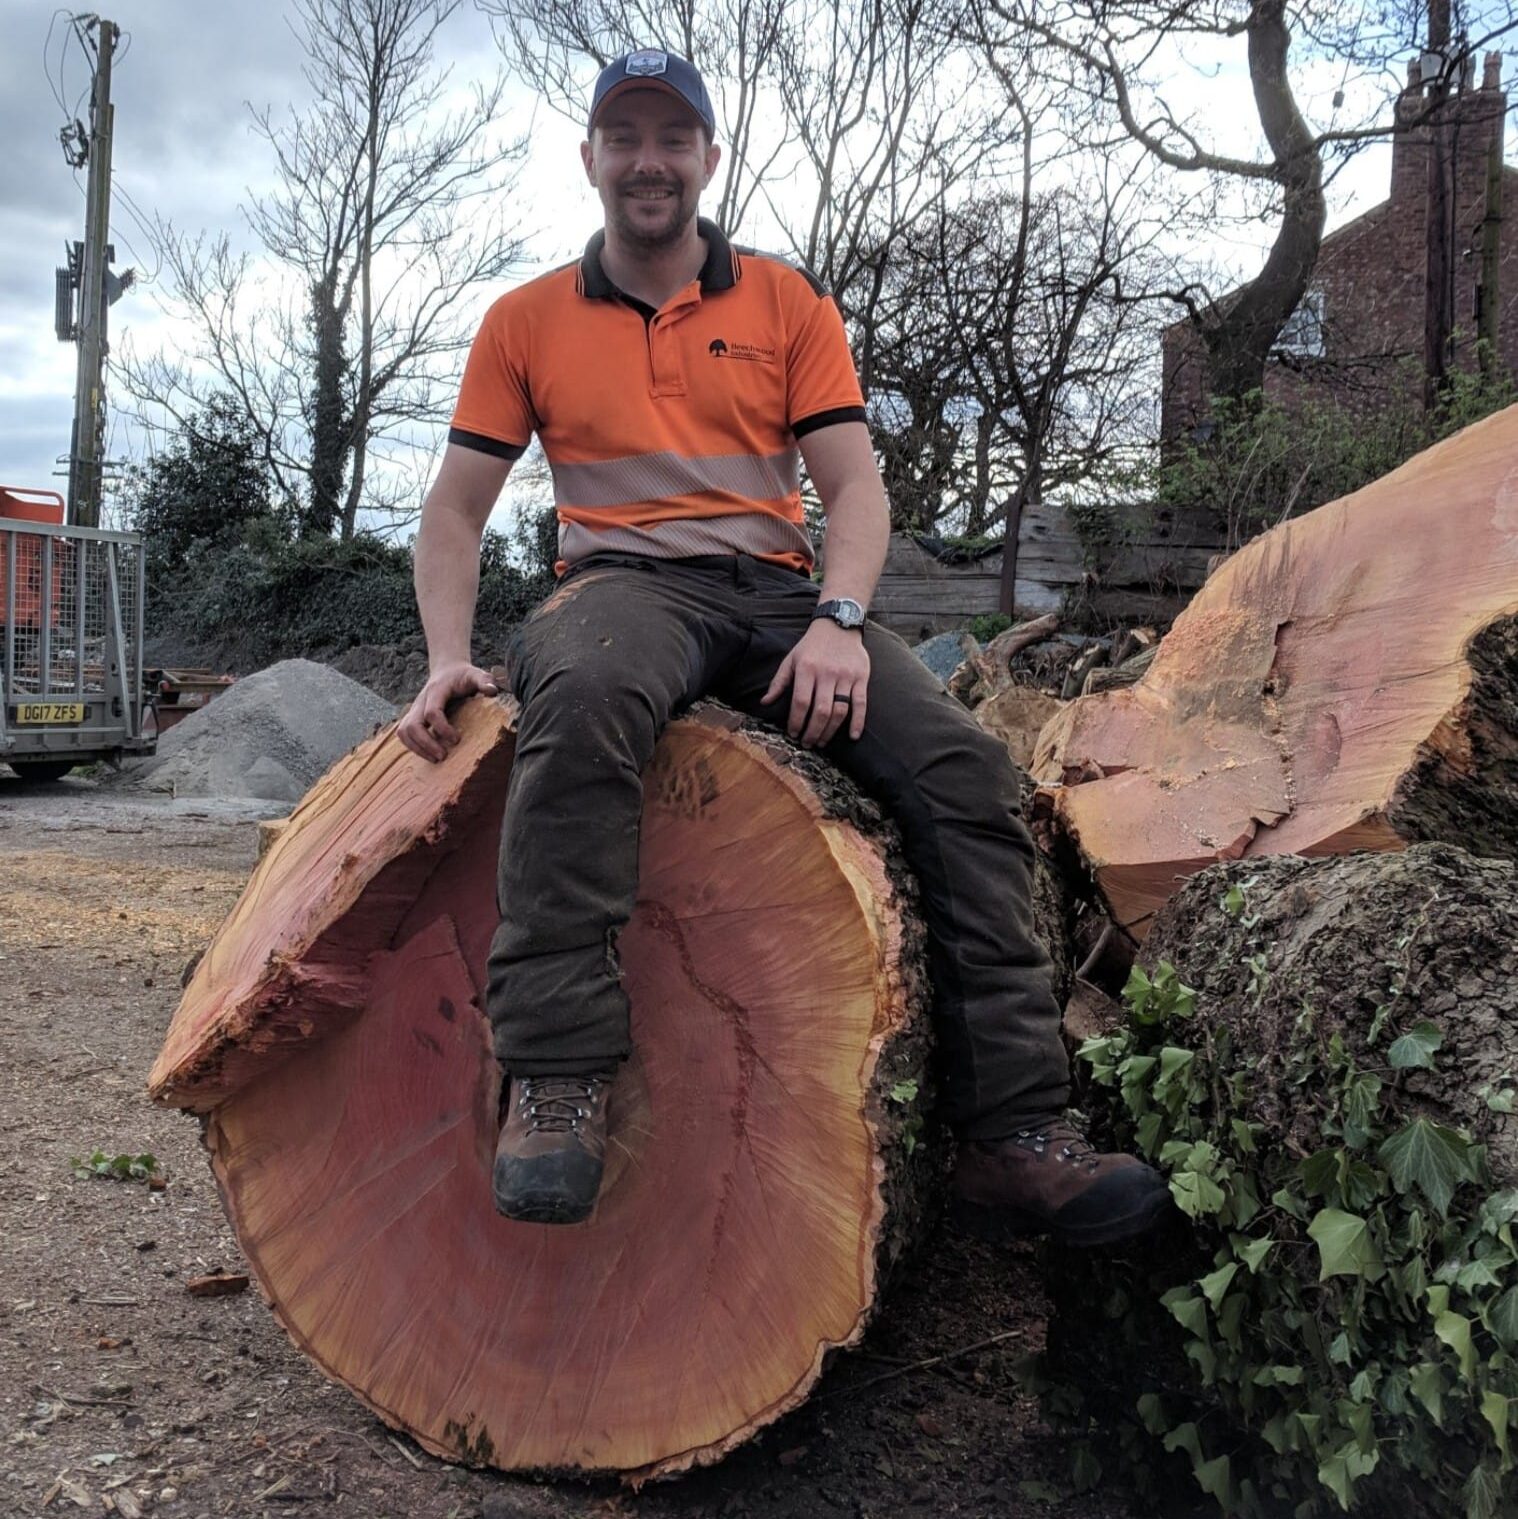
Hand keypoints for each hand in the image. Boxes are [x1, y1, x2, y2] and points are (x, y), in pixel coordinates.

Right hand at [397, 662, 499, 761]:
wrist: (447, 670)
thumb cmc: (464, 675)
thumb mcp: (477, 674)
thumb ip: (485, 681)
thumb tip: (492, 691)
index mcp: (436, 691)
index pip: (431, 712)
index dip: (442, 728)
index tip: (457, 739)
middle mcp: (421, 700)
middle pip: (412, 725)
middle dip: (426, 744)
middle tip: (443, 756)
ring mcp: (414, 708)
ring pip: (404, 731)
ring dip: (417, 748)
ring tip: (435, 759)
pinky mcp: (412, 716)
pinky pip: (404, 733)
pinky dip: (413, 746)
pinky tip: (428, 754)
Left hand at [761, 620, 868, 746]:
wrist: (838, 625)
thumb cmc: (811, 646)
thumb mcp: (791, 659)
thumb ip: (779, 682)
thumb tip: (764, 702)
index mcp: (807, 668)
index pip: (801, 702)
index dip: (796, 721)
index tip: (793, 734)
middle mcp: (827, 673)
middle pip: (820, 710)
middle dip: (812, 732)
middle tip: (807, 744)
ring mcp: (846, 676)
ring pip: (839, 710)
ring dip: (830, 730)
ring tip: (822, 742)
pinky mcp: (861, 677)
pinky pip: (861, 703)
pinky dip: (858, 721)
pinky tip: (852, 736)